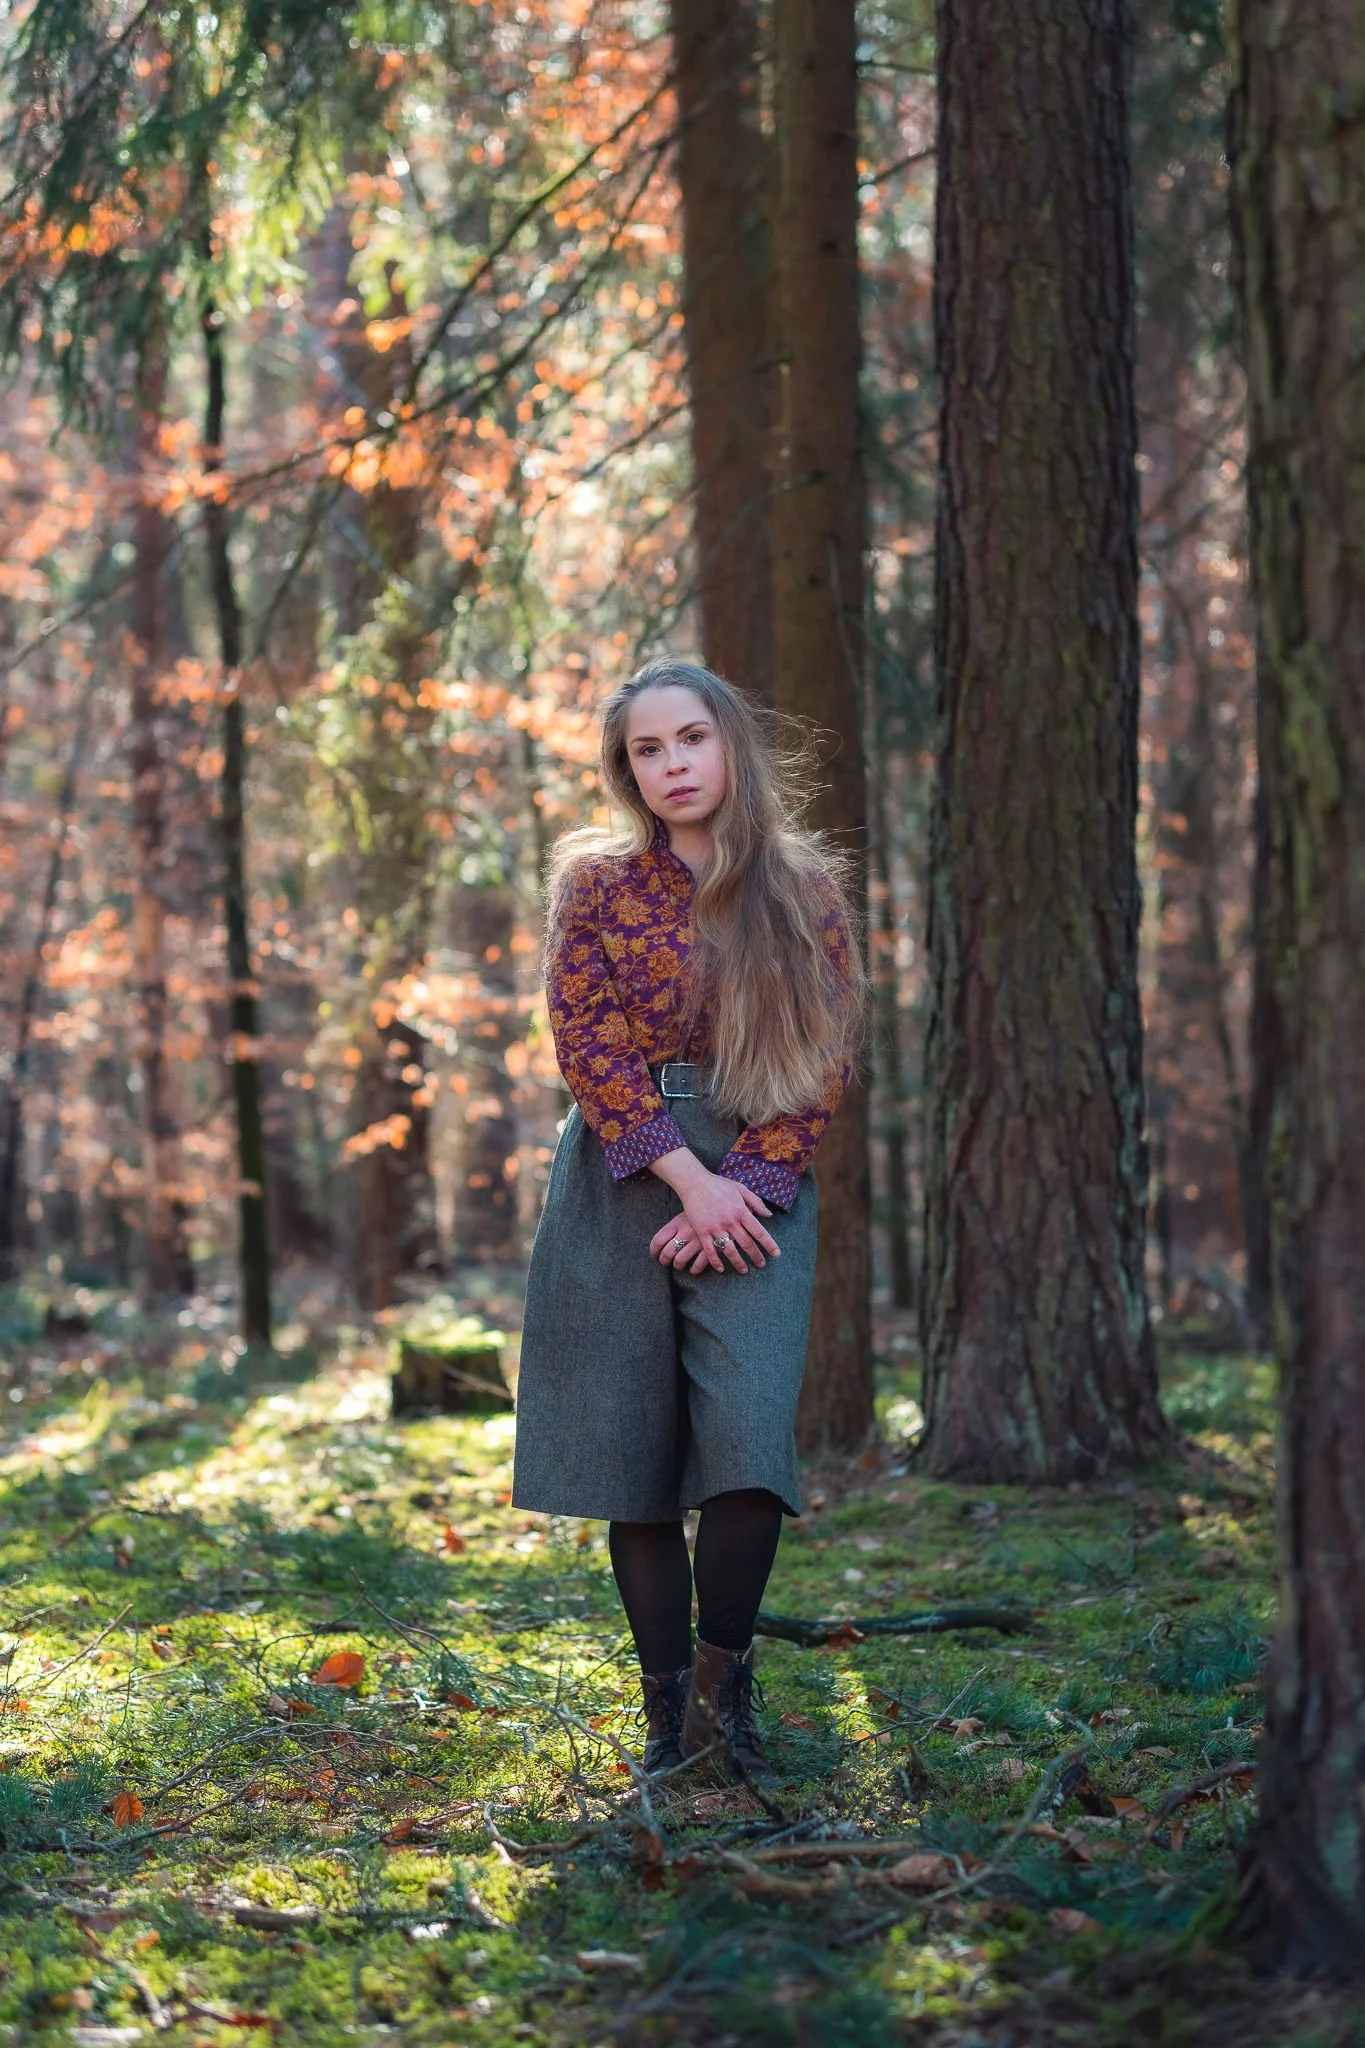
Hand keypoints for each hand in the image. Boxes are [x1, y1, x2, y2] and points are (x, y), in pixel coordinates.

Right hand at [647, 1161, 779, 1274]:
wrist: (694, 1182)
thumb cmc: (718, 1184)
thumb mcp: (740, 1188)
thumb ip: (756, 1202)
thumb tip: (769, 1215)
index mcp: (741, 1211)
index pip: (759, 1232)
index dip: (769, 1244)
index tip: (776, 1254)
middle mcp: (730, 1221)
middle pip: (746, 1243)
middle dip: (756, 1256)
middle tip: (762, 1265)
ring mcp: (715, 1227)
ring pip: (730, 1250)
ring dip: (738, 1262)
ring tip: (744, 1270)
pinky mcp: (702, 1231)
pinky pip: (710, 1250)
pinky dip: (716, 1261)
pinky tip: (721, 1269)